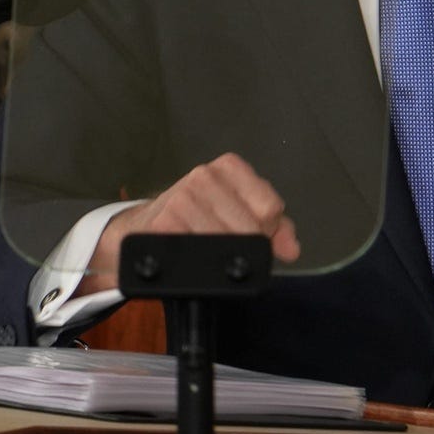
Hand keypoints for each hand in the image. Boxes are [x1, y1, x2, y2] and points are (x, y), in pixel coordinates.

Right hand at [77, 153, 298, 295]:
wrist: (141, 227)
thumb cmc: (194, 220)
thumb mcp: (237, 213)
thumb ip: (274, 228)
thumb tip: (291, 248)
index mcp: (229, 168)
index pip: (270, 207)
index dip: (266, 231)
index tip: (253, 237)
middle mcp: (205, 176)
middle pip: (251, 227)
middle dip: (246, 247)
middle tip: (226, 251)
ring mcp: (182, 197)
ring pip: (227, 242)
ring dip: (222, 258)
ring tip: (207, 253)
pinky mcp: (165, 222)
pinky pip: (201, 253)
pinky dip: (201, 264)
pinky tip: (192, 259)